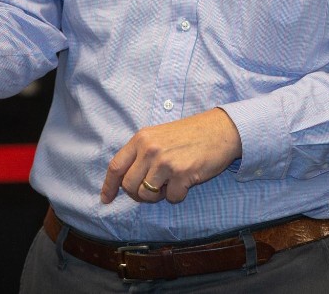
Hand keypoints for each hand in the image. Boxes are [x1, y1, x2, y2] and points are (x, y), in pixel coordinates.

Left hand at [101, 107, 242, 204]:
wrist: (222, 130)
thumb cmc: (192, 134)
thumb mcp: (160, 135)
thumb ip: (142, 153)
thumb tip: (127, 180)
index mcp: (142, 138)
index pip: (116, 166)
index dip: (109, 186)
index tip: (106, 198)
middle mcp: (150, 149)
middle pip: (129, 185)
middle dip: (138, 194)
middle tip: (153, 189)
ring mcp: (165, 162)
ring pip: (146, 195)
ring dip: (158, 195)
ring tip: (171, 182)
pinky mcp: (182, 173)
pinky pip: (171, 197)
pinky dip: (178, 195)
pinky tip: (186, 181)